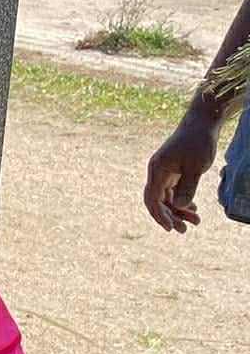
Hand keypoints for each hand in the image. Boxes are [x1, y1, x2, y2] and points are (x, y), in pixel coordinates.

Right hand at [143, 110, 219, 232]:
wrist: (202, 123)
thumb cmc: (198, 142)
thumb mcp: (196, 167)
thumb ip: (187, 187)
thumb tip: (180, 207)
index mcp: (157, 171)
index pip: (153, 199)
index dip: (160, 215)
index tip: (171, 228)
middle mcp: (157, 173)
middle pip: (158, 201)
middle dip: (170, 216)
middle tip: (184, 231)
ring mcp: (164, 172)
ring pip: (167, 198)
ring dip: (179, 210)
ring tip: (195, 221)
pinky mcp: (173, 171)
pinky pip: (173, 191)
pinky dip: (182, 201)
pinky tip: (193, 208)